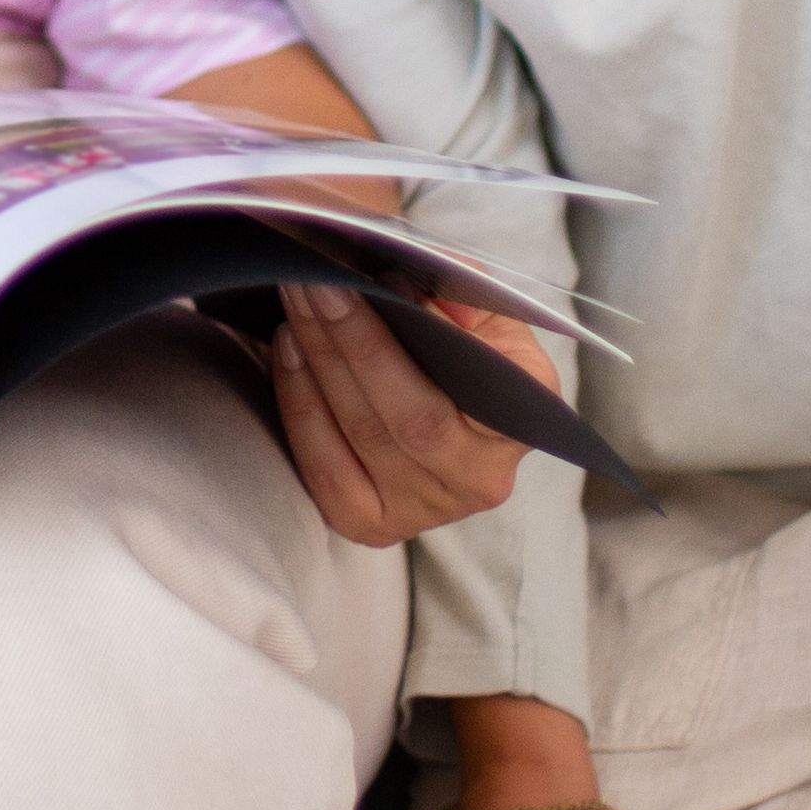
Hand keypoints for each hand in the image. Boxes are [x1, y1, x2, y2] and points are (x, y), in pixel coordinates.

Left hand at [264, 286, 543, 548]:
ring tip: (296, 306)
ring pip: (364, 436)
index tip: (381, 284)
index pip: (481, 388)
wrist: (444, 411)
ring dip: (320, 363)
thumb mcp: (488, 316)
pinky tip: (288, 355)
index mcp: (521, 425)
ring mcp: (425, 512)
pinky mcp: (371, 525)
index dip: (434, 339)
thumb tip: (426, 292)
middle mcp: (480, 479)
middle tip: (317, 284)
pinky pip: (326, 471)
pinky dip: (301, 407)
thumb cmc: (467, 354)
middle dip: (356, 342)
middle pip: (412, 417)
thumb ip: (466, 293)